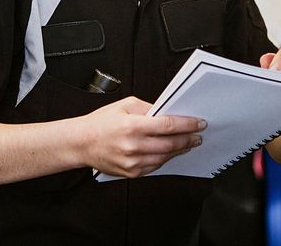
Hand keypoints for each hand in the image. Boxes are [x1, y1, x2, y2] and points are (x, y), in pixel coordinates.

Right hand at [77, 96, 205, 177]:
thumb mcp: (124, 105)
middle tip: (198, 135)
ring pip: (165, 157)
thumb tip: (168, 112)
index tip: (199, 123)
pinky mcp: (132, 173)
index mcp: (132, 126)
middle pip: (170, 144)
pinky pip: (155, 166)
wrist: (81, 143)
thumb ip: (148, 108)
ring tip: (188, 143)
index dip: (187, 124)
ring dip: (180, 150)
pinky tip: (171, 152)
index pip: (168, 125)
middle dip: (188, 139)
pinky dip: (166, 158)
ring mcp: (132, 162)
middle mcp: (133, 146)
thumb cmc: (101, 123)